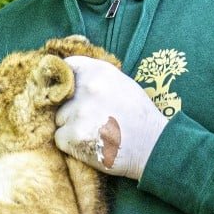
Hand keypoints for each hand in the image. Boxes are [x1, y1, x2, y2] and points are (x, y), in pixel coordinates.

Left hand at [53, 55, 165, 179]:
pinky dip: (71, 144)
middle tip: (93, 118)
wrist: (153, 147)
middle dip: (71, 107)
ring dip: (71, 127)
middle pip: (61, 97)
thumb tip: (68, 76)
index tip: (71, 91)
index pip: (67, 67)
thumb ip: (96, 77)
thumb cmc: (139, 116)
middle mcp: (87, 87)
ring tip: (95, 132)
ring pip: (59, 119)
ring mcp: (79, 112)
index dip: (67, 80)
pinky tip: (90, 144)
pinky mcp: (74, 135)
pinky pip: (60, 138)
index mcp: (99, 71)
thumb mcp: (122, 83)